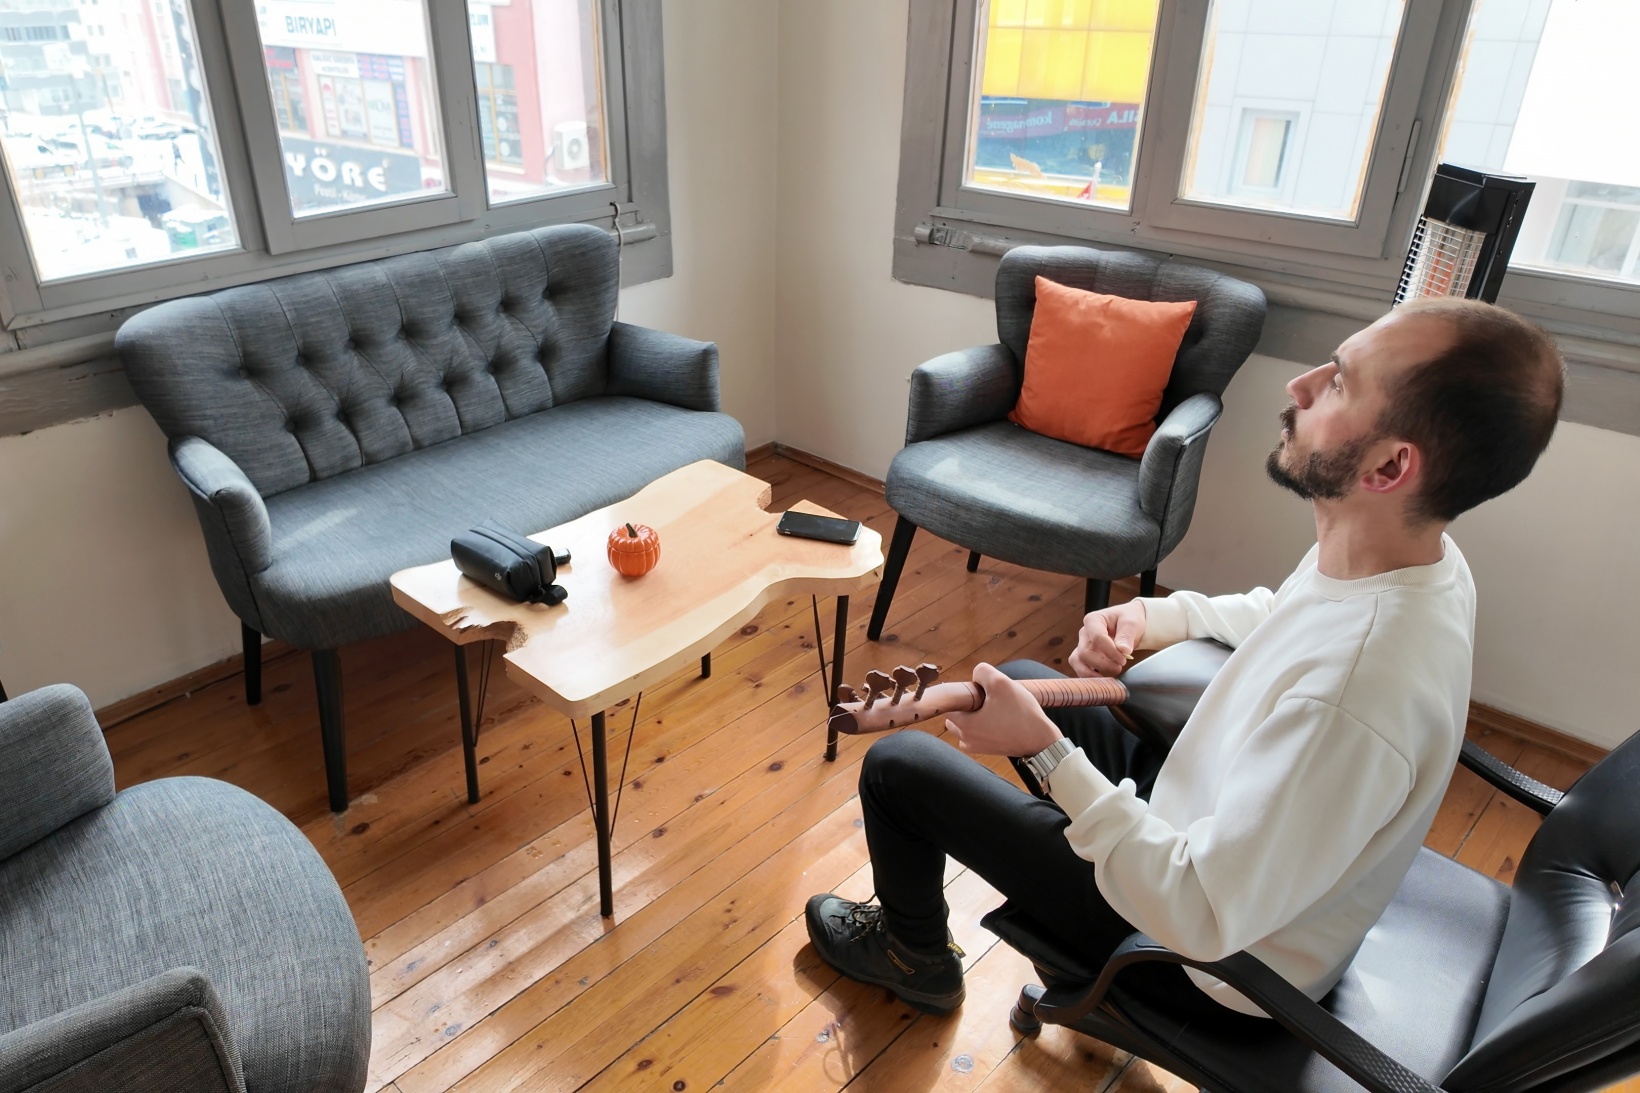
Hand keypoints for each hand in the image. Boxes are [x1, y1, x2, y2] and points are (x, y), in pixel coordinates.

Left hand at [944, 662, 1062, 756]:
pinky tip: (1000, 719)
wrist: (1041, 741)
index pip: (948, 704)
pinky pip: (977, 733)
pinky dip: (984, 725)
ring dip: (975, 715)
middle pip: (954, 715)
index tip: (978, 690)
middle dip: (967, 704)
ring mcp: (976, 747)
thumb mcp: (1002, 683)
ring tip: (996, 709)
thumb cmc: (1021, 714)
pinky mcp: (988, 750)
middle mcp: (965, 739)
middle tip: (989, 699)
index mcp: (964, 724)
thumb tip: (976, 676)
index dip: (961, 692)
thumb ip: (982, 672)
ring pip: (965, 724)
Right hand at [1069, 600, 1146, 678]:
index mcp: (1093, 620)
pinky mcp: (1084, 657)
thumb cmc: (1128, 620)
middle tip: (1120, 666)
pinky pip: (1080, 668)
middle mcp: (1084, 633)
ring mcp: (1082, 645)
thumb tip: (1123, 650)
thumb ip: (1127, 635)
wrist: (1129, 626)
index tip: (1124, 659)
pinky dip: (1090, 676)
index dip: (1110, 651)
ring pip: (1078, 662)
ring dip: (1094, 672)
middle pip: (1085, 652)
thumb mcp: (1132, 623)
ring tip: (1110, 674)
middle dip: (1103, 664)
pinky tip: (1104, 678)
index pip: (1097, 637)